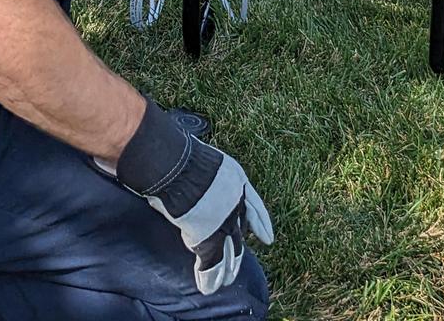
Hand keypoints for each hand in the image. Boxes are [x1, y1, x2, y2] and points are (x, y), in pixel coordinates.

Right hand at [116, 101, 273, 294]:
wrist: (176, 165)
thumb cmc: (184, 156)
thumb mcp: (209, 162)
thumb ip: (210, 178)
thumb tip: (198, 183)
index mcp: (238, 181)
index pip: (255, 208)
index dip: (260, 224)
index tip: (267, 238)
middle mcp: (236, 203)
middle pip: (240, 232)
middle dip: (238, 249)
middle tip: (237, 263)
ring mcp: (224, 221)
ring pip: (230, 252)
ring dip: (227, 269)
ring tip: (225, 281)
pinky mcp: (208, 238)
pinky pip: (211, 262)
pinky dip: (208, 276)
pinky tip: (207, 286)